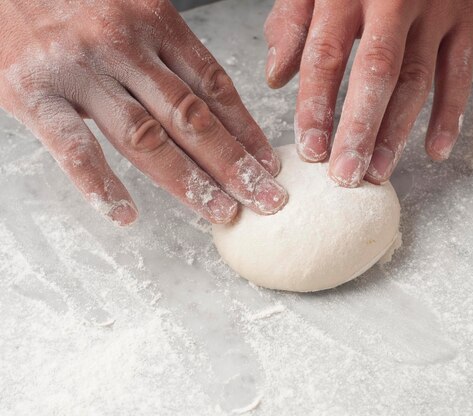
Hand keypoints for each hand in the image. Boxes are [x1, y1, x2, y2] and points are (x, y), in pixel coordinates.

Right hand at [0, 0, 286, 225]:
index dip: (245, 129)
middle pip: (190, 116)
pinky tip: (125, 214)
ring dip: (188, 180)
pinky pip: (72, 146)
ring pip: (145, 135)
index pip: (213, 85)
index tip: (267, 164)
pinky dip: (100, 184)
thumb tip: (212, 111)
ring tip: (221, 212)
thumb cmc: (72, 1)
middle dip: (233, 163)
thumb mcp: (131, 13)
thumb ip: (167, 56)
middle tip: (266, 198)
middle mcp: (123, 44)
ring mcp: (79, 69)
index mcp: (155, 22)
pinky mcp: (32, 91)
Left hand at [264, 0, 472, 185]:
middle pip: (375, 73)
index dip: (316, 106)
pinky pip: (461, 71)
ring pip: (417, 79)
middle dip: (359, 128)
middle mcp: (393, 1)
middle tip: (346, 174)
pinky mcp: (467, 18)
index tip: (310, 149)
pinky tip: (436, 151)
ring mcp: (435, 9)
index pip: (326, 56)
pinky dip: (451, 114)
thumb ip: (293, 20)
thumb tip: (277, 77)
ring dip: (398, 131)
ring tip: (379, 172)